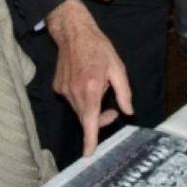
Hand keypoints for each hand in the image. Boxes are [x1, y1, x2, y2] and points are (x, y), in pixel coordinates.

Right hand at [47, 0, 132, 155]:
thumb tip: (128, 111)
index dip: (90, 139)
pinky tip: (85, 80)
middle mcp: (75, 92)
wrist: (73, 33)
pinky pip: (71, 100)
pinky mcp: (57, 87)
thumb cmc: (98, 47)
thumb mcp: (117, 67)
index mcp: (91, 88)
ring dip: (90, 108)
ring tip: (98, 86)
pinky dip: (81, 98)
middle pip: (86, 118)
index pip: (90, 120)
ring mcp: (64, 90)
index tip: (88, 153)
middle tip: (113, 110)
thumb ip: (124, 92)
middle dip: (99, 121)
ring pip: (79, 110)